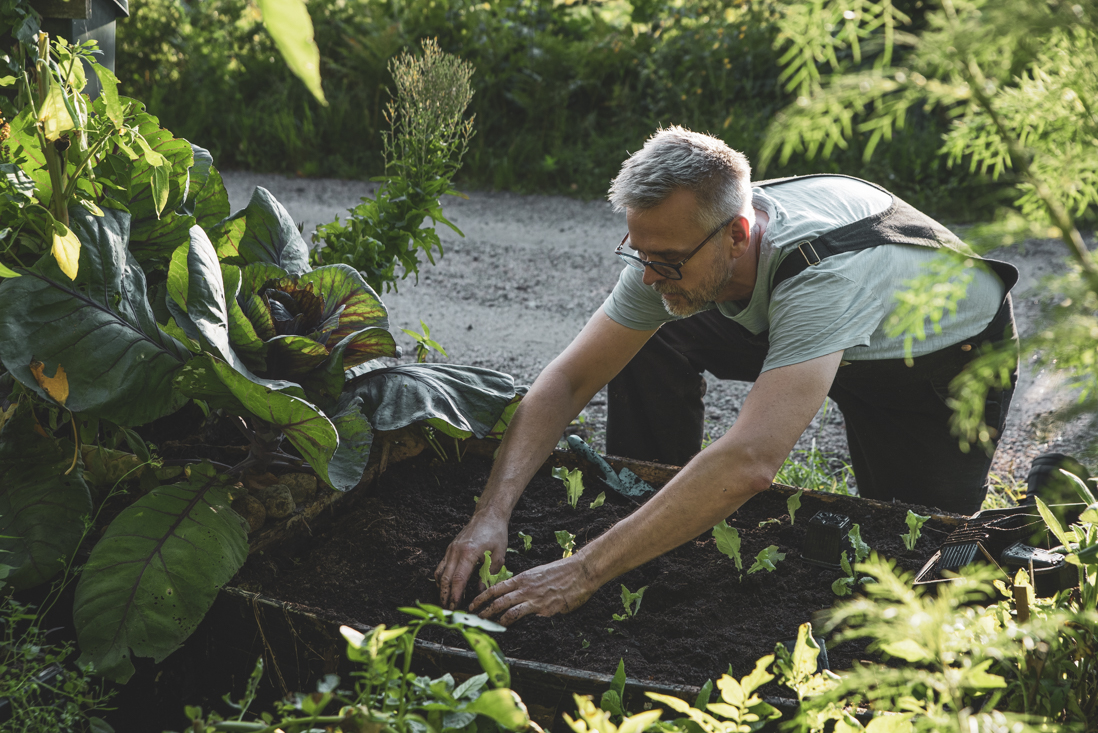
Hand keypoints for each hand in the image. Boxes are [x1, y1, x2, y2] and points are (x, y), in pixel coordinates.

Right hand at [435, 511, 508, 609]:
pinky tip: (447, 587)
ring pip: (440, 573)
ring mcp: (451, 549)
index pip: (458, 579)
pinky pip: (442, 566)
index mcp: (468, 553)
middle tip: (448, 609)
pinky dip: (442, 578)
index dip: (455, 595)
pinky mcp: (450, 549)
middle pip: (445, 578)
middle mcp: (456, 551)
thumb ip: (489, 575)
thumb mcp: (498, 556)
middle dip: (445, 595)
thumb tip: (481, 592)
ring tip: (447, 601)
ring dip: (442, 588)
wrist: (488, 515)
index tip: (455, 607)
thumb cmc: (496, 533)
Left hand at [469, 555, 597, 625]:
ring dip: (495, 619)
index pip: (496, 588)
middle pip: (497, 600)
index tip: (472, 605)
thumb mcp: (539, 574)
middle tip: (473, 619)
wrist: (580, 572)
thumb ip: (527, 584)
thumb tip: (517, 593)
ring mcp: (534, 599)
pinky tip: (510, 630)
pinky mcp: (545, 609)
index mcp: (522, 578)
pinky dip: (515, 624)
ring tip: (487, 626)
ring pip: (507, 610)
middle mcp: (525, 588)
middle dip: (483, 611)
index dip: (482, 597)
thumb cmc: (562, 572)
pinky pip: (526, 617)